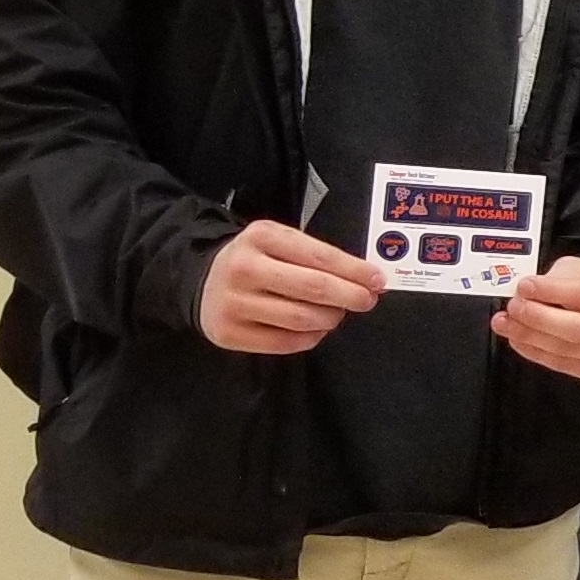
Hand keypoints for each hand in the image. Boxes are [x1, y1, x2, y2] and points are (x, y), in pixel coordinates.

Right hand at [198, 219, 381, 354]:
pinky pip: (285, 342)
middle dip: (350, 296)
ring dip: (330, 318)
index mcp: (262, 237)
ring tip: (336, 313)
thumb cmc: (255, 259)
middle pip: (313, 288)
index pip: (320, 256)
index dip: (355, 271)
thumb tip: (367, 279)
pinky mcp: (230, 332)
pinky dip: (311, 337)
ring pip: (302, 318)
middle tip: (366, 300)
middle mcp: (245, 268)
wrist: (201, 279)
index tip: (377, 280)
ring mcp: (234, 302)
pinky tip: (316, 328)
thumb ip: (319, 256)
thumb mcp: (280, 242)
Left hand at [490, 257, 579, 380]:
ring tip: (507, 322)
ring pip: (568, 350)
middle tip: (514, 308)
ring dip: (530, 337)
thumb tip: (527, 293)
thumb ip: (558, 278)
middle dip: (540, 319)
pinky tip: (519, 339)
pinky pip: (563, 365)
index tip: (525, 287)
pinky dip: (535, 352)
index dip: (552, 293)